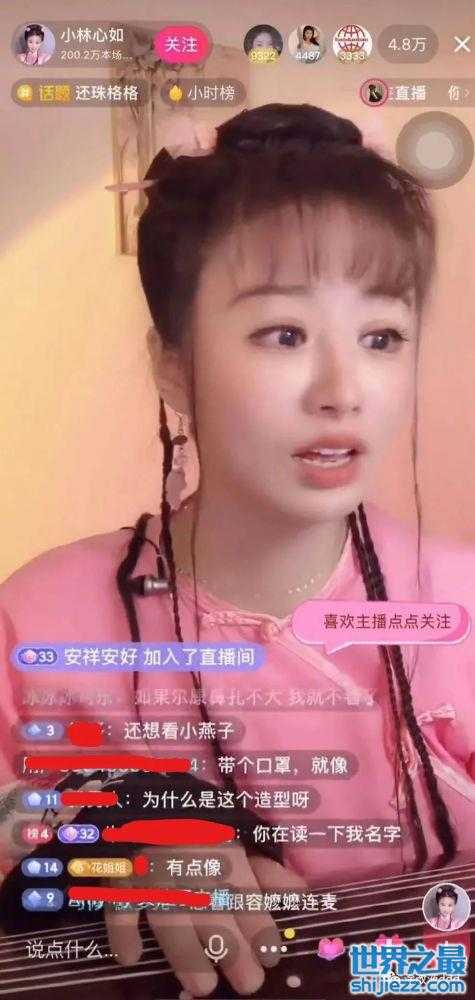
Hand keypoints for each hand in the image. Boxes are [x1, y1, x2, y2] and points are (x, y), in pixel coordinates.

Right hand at [105, 843, 305, 996]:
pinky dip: (122, 933)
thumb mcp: (237, 838)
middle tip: (249, 984)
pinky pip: (119, 908)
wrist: (149, 795)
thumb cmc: (199, 823)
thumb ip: (265, 870)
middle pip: (215, 920)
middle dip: (235, 954)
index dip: (262, 933)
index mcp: (223, 861)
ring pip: (172, 923)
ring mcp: (155, 879)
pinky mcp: (122, 879)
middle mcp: (192, 873)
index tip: (272, 958)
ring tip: (204, 987)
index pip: (248, 903)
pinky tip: (129, 957)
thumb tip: (301, 892)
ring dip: (188, 957)